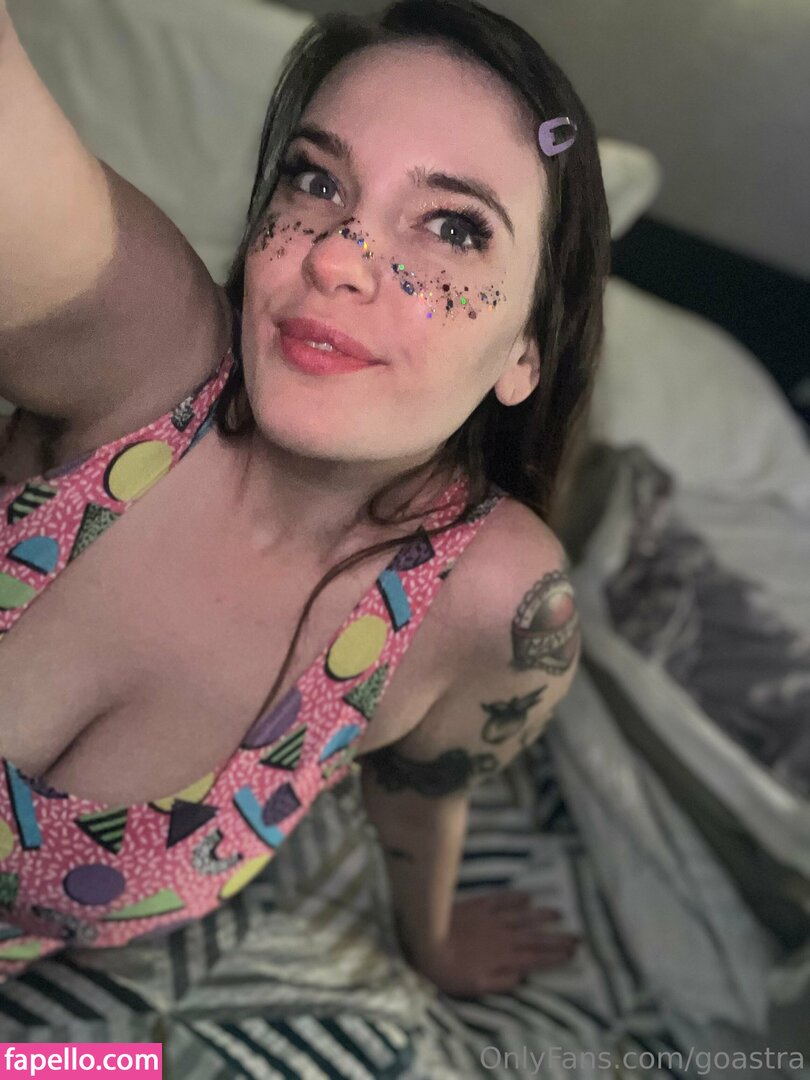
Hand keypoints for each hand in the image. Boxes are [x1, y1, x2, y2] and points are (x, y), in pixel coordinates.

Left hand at [405, 890, 580, 996]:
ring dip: (541, 916)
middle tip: (577, 937)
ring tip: (558, 914)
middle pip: (534, 937)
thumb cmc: (447, 971)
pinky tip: (527, 896)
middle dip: (557, 938)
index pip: (534, 958)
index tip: (571, 954)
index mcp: (502, 959)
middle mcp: (502, 937)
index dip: (554, 957)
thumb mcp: (474, 987)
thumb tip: (522, 978)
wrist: (425, 940)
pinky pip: (501, 900)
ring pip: (522, 916)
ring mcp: (491, 919)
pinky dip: (515, 898)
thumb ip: (500, 982)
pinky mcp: (478, 906)